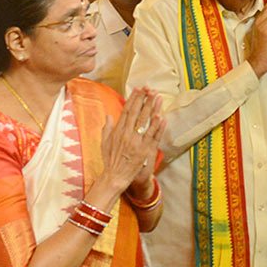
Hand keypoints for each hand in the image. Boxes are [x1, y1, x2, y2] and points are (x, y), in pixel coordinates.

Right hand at [94, 88, 164, 207]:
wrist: (114, 177)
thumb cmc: (109, 160)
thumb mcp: (104, 142)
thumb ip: (107, 127)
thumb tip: (108, 115)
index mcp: (118, 131)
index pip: (127, 111)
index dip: (133, 99)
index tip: (138, 89)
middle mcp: (127, 135)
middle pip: (137, 113)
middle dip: (144, 99)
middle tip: (150, 88)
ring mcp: (136, 142)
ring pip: (146, 122)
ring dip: (152, 108)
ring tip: (158, 97)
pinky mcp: (144, 151)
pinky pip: (152, 136)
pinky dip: (157, 126)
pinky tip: (162, 117)